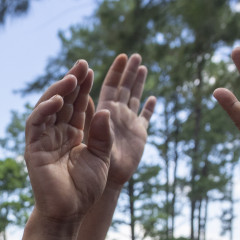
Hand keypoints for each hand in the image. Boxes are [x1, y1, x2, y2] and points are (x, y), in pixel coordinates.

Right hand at [24, 61, 113, 224]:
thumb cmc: (86, 189)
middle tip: (83, 64)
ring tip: (72, 78)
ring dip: (58, 91)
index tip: (91, 70)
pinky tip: (58, 100)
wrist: (70, 212)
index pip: (77, 105)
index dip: (83, 88)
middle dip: (72, 82)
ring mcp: (44, 139)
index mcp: (73, 134)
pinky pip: (36, 124)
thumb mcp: (101, 158)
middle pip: (63, 101)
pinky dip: (45, 110)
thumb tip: (105, 110)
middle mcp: (57, 133)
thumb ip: (102, 135)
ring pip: (48, 108)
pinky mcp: (33, 148)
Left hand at [98, 53, 155, 186]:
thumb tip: (98, 105)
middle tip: (133, 56)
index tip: (121, 57)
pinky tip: (152, 98)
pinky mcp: (138, 136)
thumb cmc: (88, 167)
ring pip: (134, 98)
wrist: (101, 183)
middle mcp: (116, 115)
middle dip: (127, 72)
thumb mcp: (91, 142)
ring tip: (141, 66)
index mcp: (104, 113)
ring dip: (137, 83)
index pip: (110, 86)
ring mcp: (127, 124)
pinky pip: (144, 118)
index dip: (116, 71)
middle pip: (123, 88)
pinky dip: (148, 108)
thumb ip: (95, 125)